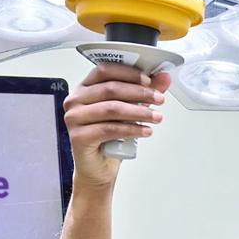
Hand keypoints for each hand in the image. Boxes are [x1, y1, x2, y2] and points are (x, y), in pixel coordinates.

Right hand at [62, 64, 170, 190]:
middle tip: (159, 99)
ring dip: (139, 112)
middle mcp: (75, 100)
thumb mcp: (130, 111)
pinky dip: (131, 129)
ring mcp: (73, 118)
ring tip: (157, 117)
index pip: (104, 70)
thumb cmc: (110, 138)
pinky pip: (109, 129)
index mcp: (85, 88)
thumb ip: (145, 92)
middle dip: (139, 93)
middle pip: (110, 89)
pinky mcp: (78, 136)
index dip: (128, 73)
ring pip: (111, 109)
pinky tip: (146, 131)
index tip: (149, 80)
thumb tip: (164, 78)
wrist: (98, 167)